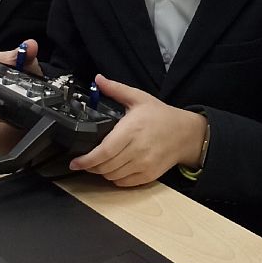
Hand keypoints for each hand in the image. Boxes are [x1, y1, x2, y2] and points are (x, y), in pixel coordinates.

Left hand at [70, 75, 207, 187]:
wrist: (186, 133)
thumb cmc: (161, 116)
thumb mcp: (139, 98)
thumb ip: (116, 89)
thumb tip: (98, 79)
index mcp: (132, 129)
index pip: (103, 151)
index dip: (86, 160)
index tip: (75, 162)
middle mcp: (138, 149)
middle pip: (105, 166)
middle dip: (91, 166)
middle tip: (85, 161)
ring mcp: (144, 164)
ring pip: (113, 176)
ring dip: (102, 172)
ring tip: (100, 164)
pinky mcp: (149, 175)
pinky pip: (125, 183)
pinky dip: (115, 179)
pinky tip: (114, 169)